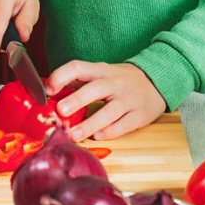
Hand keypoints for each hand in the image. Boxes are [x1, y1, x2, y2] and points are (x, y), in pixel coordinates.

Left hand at [45, 61, 166, 141]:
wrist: (157, 82)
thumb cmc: (120, 80)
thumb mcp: (100, 74)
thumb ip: (77, 81)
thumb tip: (48, 89)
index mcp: (101, 70)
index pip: (78, 67)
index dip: (61, 76)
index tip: (47, 89)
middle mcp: (115, 83)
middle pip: (95, 89)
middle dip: (77, 99)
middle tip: (60, 111)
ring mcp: (129, 99)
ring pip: (110, 111)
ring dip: (90, 123)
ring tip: (74, 134)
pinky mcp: (140, 115)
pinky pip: (124, 124)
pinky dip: (110, 132)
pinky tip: (98, 137)